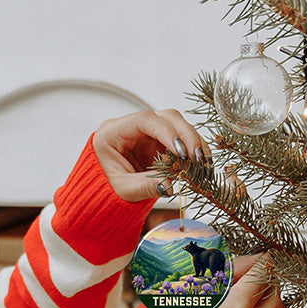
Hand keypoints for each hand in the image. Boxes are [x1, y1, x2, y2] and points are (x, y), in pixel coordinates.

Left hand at [92, 109, 211, 202]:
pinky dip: (193, 150)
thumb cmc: (106, 186)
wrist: (105, 188)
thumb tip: (168, 186)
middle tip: (196, 158)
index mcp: (113, 131)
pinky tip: (199, 164)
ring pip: (178, 125)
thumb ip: (143, 187)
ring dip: (193, 142)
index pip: (144, 120)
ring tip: (201, 164)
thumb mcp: (122, 189)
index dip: (166, 132)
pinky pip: (182, 138)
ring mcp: (148, 131)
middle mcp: (132, 126)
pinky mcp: (160, 140)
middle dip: (186, 136)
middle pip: (166, 117)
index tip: (181, 151)